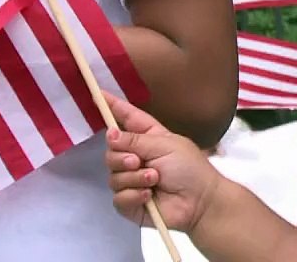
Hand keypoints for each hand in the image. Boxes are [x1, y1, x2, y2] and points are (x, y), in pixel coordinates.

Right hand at [104, 91, 222, 232]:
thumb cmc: (189, 168)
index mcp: (148, 137)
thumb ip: (136, 140)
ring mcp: (131, 180)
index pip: (126, 118)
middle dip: (122, 157)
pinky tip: (149, 196)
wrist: (199, 202)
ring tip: (154, 179)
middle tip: (138, 161)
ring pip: (113, 176)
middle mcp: (136, 157)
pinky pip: (118, 197)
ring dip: (134, 177)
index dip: (112, 106)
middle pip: (111, 152)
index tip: (97, 94)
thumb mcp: (166, 145)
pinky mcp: (129, 202)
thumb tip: (110, 133)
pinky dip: (134, 195)